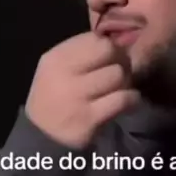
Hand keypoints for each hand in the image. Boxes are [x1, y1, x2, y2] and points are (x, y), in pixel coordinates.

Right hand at [25, 31, 140, 148]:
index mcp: (56, 58)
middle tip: (121, 73)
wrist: (43, 136)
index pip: (95, 38)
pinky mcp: (89, 118)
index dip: (110, 47)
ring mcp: (76, 96)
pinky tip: (127, 103)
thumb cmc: (55, 97)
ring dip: (126, 82)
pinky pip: (123, 99)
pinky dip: (131, 99)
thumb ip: (82, 53)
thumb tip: (117, 43)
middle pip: (109, 52)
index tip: (113, 58)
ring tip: (121, 90)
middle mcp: (64, 74)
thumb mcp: (57, 69)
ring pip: (117, 75)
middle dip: (121, 61)